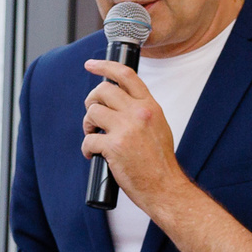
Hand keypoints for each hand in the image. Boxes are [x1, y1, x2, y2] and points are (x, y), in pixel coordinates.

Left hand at [80, 59, 186, 211]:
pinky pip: (88, 140)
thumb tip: (118, 103)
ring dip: (88, 125)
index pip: (125, 75)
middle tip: (92, 117)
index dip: (104, 66)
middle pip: (103, 91)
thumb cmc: (159, 161)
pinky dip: (87, 149)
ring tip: (93, 136)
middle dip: (91, 101)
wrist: (165, 187)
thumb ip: (141, 112)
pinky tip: (93, 155)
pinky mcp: (114, 146)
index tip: (90, 65)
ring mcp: (126, 128)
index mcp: (149, 106)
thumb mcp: (158, 126)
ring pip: (93, 112)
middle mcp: (138, 113)